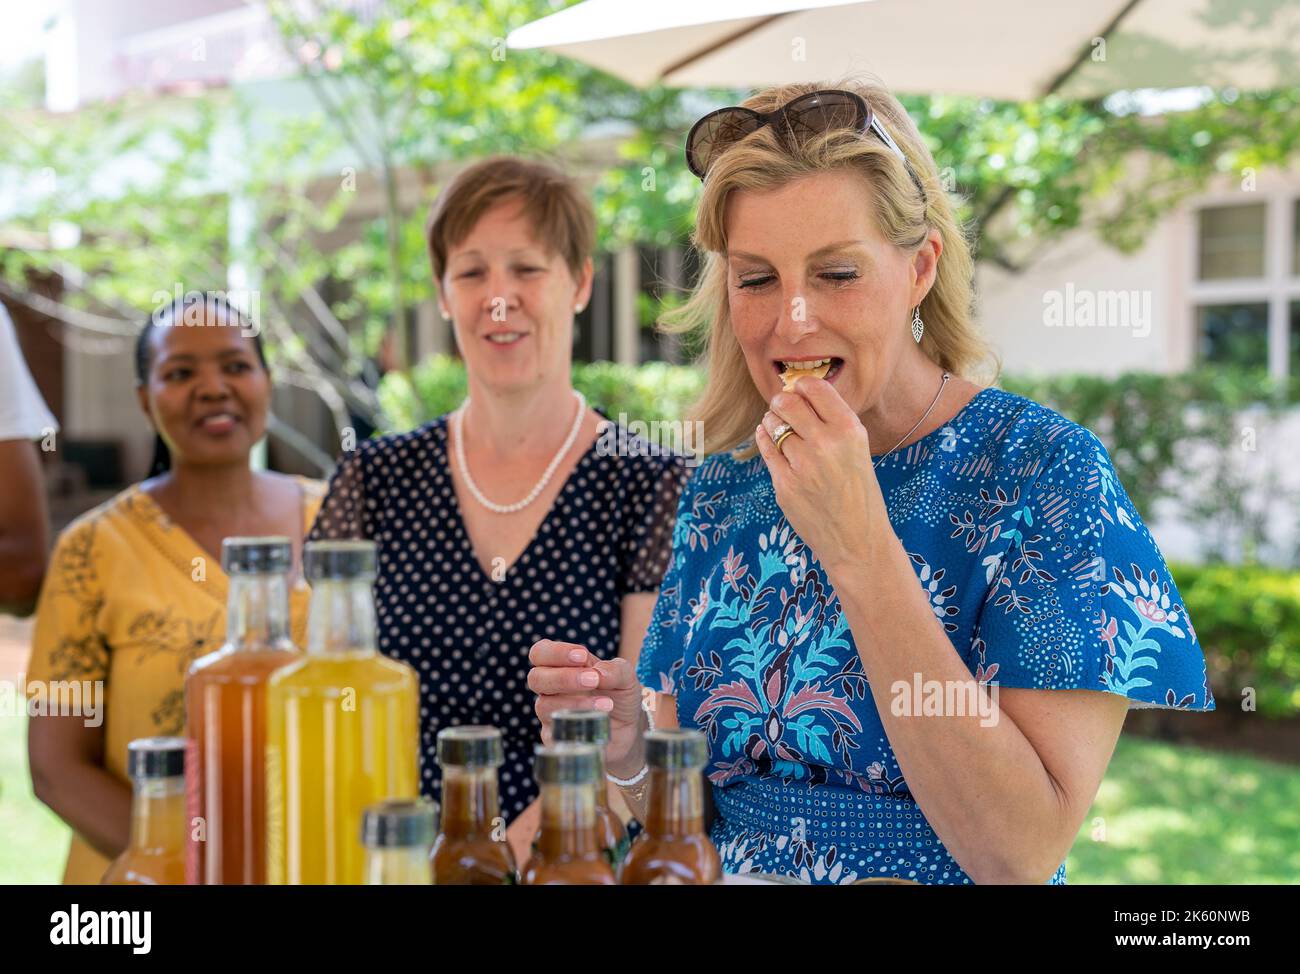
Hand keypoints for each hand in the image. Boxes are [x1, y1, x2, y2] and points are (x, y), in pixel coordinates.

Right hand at [527, 639, 645, 775]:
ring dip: (575, 703)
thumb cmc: (619, 696)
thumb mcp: (625, 677)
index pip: (541, 653)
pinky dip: (576, 725)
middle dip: (563, 677)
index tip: (582, 656)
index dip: (555, 652)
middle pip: (535, 678)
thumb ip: (615, 670)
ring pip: (544, 705)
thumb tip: (600, 673)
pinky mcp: (554, 738)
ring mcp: (550, 714)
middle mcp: (551, 689)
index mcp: (561, 666)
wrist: (627, 729)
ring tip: (606, 704)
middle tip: (593, 680)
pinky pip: (553, 732)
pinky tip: (598, 721)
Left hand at [754, 377, 887, 571]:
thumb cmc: (859, 492)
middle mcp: (826, 444)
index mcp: (850, 431)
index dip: (802, 385)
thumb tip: (798, 393)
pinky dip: (765, 439)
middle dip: (781, 401)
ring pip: (773, 424)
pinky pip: (766, 448)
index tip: (799, 390)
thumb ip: (833, 422)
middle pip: (788, 402)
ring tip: (779, 426)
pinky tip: (770, 439)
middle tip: (782, 406)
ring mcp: (802, 466)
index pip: (815, 388)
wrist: (857, 541)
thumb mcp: (858, 450)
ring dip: (772, 420)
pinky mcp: (784, 485)